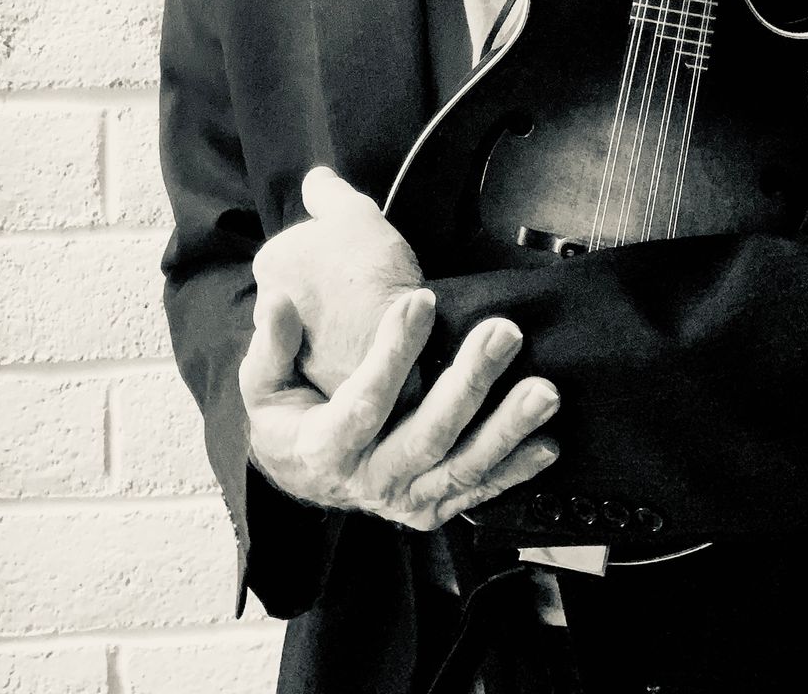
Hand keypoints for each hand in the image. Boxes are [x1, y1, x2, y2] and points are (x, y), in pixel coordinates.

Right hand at [239, 286, 560, 528]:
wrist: (302, 478)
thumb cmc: (286, 419)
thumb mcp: (262, 384)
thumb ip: (272, 344)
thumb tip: (278, 303)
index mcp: (324, 449)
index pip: (363, 403)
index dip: (393, 352)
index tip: (421, 300)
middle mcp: (370, 481)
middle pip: (427, 434)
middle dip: (470, 382)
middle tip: (503, 333)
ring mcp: (406, 499)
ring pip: (463, 466)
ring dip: (508, 428)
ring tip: (544, 390)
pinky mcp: (433, 507)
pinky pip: (478, 489)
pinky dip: (515, 469)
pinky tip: (545, 441)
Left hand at [252, 166, 422, 397]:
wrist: (399, 340)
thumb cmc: (372, 268)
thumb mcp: (354, 211)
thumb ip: (327, 191)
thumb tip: (314, 178)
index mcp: (270, 261)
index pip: (297, 251)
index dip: (332, 254)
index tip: (359, 261)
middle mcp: (264, 306)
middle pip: (300, 290)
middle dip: (324, 292)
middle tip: (365, 290)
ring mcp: (285, 349)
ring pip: (311, 327)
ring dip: (334, 324)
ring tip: (370, 320)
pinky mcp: (309, 382)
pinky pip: (326, 357)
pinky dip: (344, 352)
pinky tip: (369, 346)